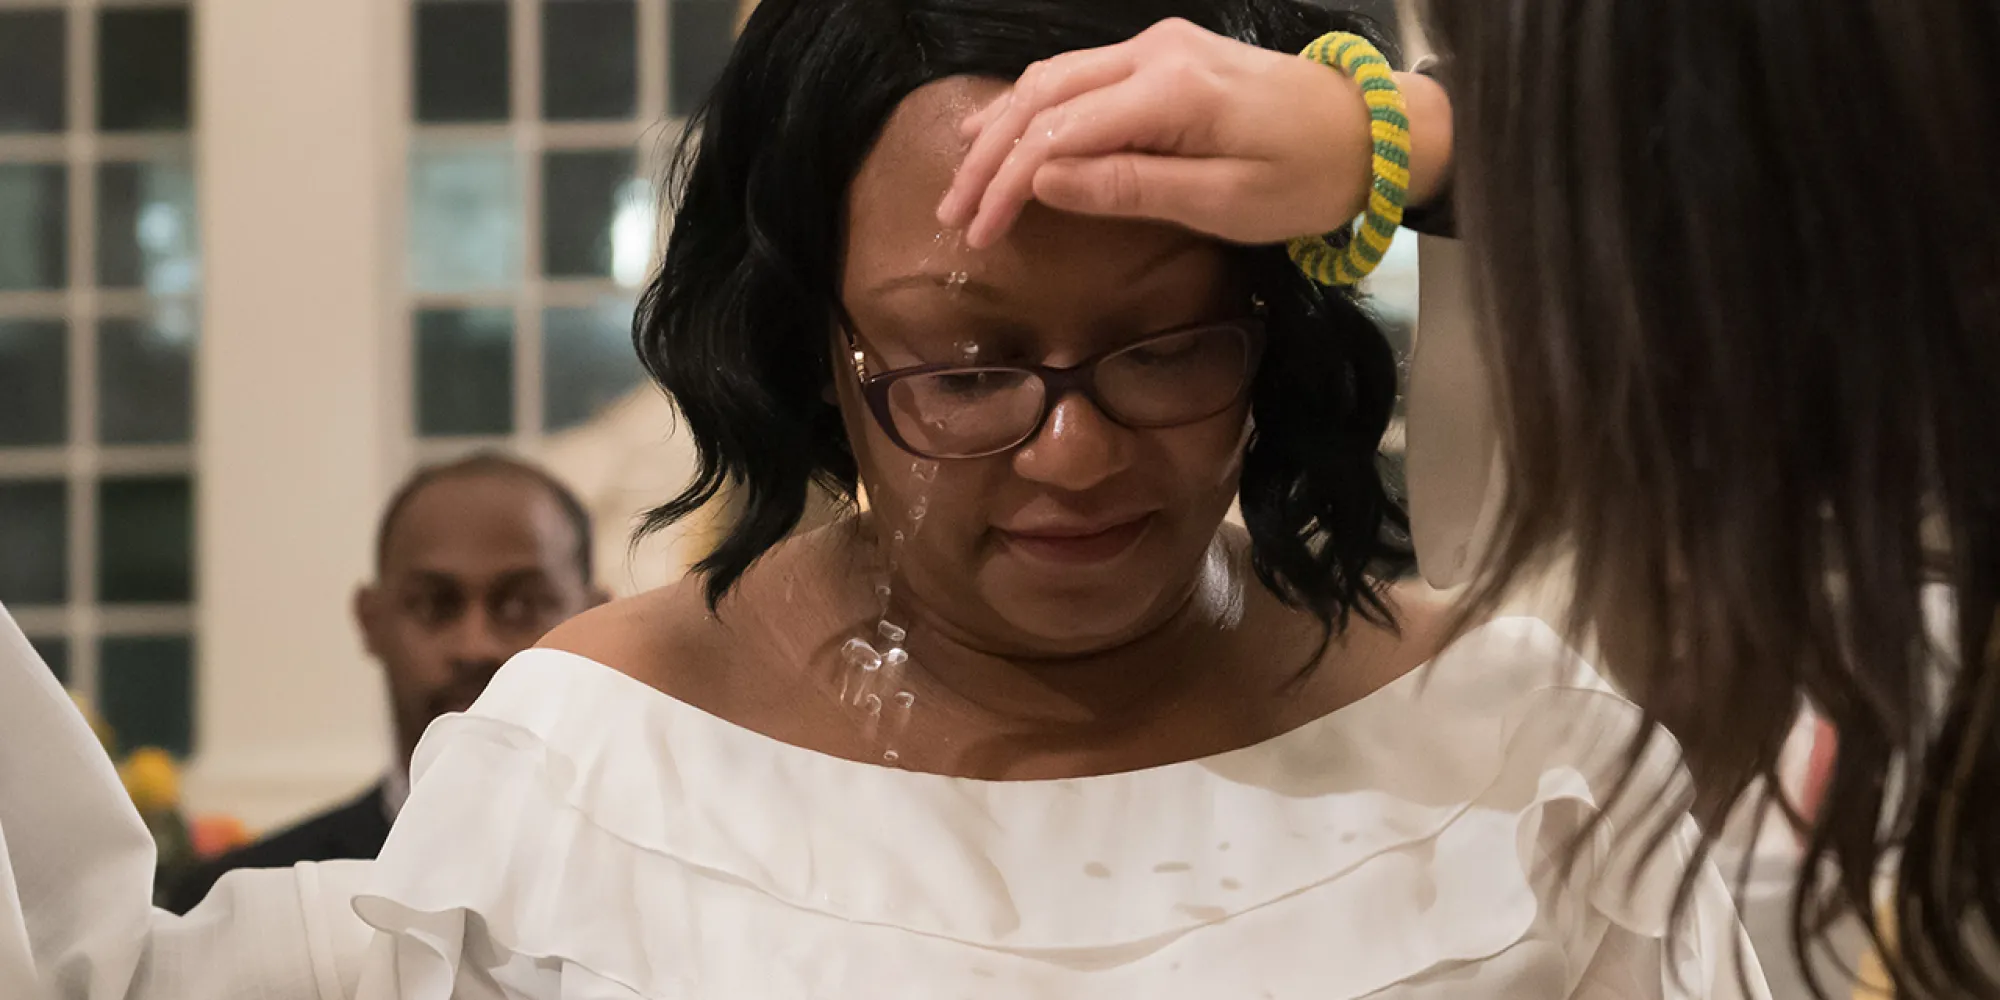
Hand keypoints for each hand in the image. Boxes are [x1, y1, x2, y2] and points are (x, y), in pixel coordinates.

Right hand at [937, 18, 1449, 249]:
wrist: (1370, 131)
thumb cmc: (1305, 178)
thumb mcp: (1222, 202)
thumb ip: (1129, 188)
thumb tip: (1044, 182)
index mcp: (1170, 92)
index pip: (1059, 134)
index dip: (1008, 184)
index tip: (978, 232)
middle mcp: (1153, 54)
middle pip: (1043, 98)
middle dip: (990, 157)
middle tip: (952, 212)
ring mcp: (1158, 47)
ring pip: (1054, 79)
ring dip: (1004, 128)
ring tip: (963, 176)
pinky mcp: (1165, 55)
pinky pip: (1081, 76)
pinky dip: (1036, 107)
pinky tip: (1008, 132)